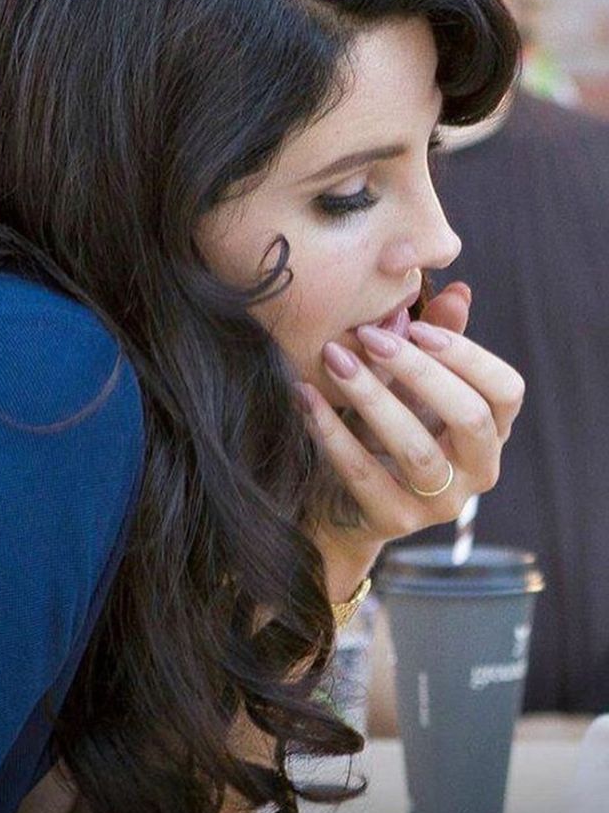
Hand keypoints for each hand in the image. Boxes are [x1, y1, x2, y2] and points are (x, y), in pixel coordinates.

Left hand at [296, 284, 524, 572]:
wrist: (341, 503)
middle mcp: (477, 472)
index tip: (416, 325)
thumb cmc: (383, 430)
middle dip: (418, 370)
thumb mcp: (410, 387)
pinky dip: (332, 431)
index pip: (506, 391)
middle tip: (368, 335)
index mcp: (489, 433)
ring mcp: (440, 504)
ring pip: (417, 450)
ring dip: (372, 397)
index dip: (466, 355)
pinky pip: (364, 475)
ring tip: (334, 358)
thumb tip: (458, 291)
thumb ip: (433, 344)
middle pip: (470, 417)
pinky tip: (306, 396)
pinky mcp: (395, 522)